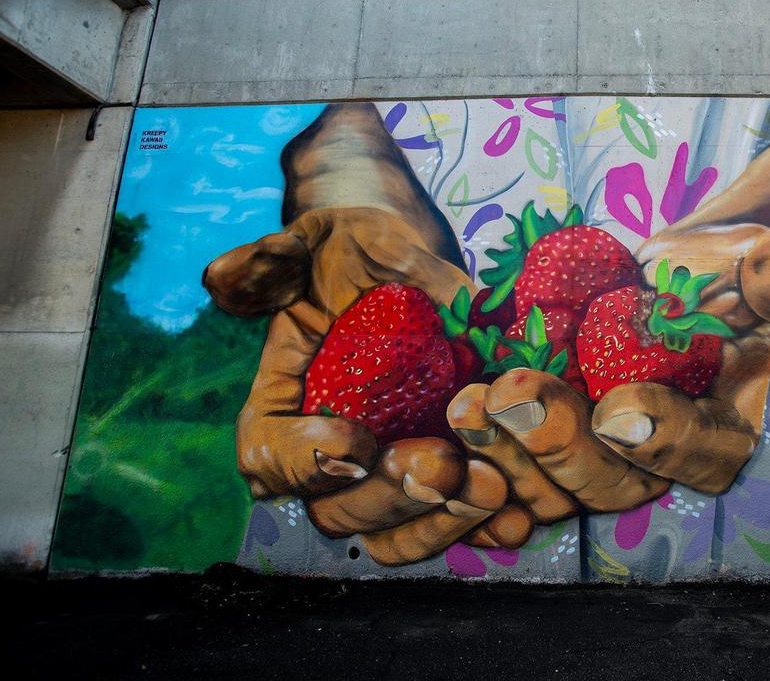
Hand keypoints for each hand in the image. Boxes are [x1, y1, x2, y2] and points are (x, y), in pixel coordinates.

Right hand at [205, 104, 530, 565]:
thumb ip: (291, 261)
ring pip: (395, 528)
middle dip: (390, 494)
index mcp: (285, 399)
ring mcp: (385, 466)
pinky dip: (480, 526)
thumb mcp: (324, 240)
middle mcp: (331, 447)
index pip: (267, 454)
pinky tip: (516, 518)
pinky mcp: (439, 471)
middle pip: (338, 507)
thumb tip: (253, 280)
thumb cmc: (354, 249)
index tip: (354, 442)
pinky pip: (449, 519)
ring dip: (439, 517)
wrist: (408, 263)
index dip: (303, 462)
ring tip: (489, 484)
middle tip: (441, 464)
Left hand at [446, 100, 769, 511]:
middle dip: (559, 444)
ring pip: (551, 481)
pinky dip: (481, 446)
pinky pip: (512, 456)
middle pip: (611, 481)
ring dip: (506, 451)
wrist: (683, 271)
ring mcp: (598, 449)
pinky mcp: (550, 430)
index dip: (660, 438)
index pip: (698, 452)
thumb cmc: (737, 267)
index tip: (619, 409)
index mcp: (722, 428)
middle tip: (514, 396)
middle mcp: (657, 457)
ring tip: (468, 404)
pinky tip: (451, 415)